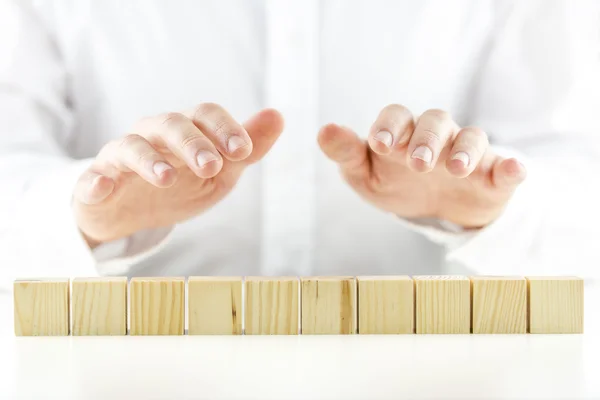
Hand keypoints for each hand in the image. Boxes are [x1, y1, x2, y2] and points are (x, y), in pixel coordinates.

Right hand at [73, 104, 283, 246]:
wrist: (135, 214)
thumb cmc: (183, 186)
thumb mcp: (220, 173)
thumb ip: (247, 149)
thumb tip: (278, 116)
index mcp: (187, 131)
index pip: (205, 115)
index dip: (225, 128)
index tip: (244, 151)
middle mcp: (153, 135)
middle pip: (171, 124)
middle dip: (192, 143)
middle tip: (211, 165)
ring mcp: (122, 157)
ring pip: (132, 146)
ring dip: (149, 159)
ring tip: (167, 178)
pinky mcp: (96, 181)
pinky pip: (92, 178)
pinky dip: (95, 181)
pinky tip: (102, 188)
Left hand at [318, 106, 525, 228]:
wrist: (431, 208)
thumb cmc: (394, 183)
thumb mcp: (364, 173)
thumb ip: (347, 153)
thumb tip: (324, 130)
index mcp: (402, 132)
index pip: (396, 115)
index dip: (389, 126)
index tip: (380, 145)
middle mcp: (436, 136)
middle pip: (435, 122)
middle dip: (426, 140)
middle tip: (417, 164)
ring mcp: (467, 153)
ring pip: (471, 138)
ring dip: (464, 150)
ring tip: (455, 169)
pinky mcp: (493, 176)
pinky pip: (506, 166)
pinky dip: (511, 167)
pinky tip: (513, 170)